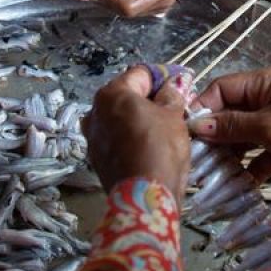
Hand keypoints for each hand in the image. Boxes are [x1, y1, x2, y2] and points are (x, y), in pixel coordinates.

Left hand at [82, 66, 190, 199]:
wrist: (143, 197)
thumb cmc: (160, 148)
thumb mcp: (173, 116)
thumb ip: (171, 95)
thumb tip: (171, 85)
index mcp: (112, 93)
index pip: (141, 74)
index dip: (162, 78)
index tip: (177, 87)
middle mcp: (95, 111)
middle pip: (126, 95)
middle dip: (148, 99)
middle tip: (172, 109)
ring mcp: (92, 135)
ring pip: (120, 118)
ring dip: (138, 119)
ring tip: (161, 130)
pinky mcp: (96, 157)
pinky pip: (116, 138)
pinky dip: (130, 138)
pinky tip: (147, 147)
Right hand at [189, 67, 270, 187]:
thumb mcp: (270, 126)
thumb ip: (233, 125)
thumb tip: (197, 125)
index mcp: (264, 84)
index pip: (222, 89)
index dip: (204, 107)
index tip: (187, 130)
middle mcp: (266, 101)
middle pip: (229, 114)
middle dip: (213, 134)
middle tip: (197, 156)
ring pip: (241, 137)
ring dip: (228, 154)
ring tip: (213, 172)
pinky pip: (257, 156)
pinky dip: (248, 168)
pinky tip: (239, 182)